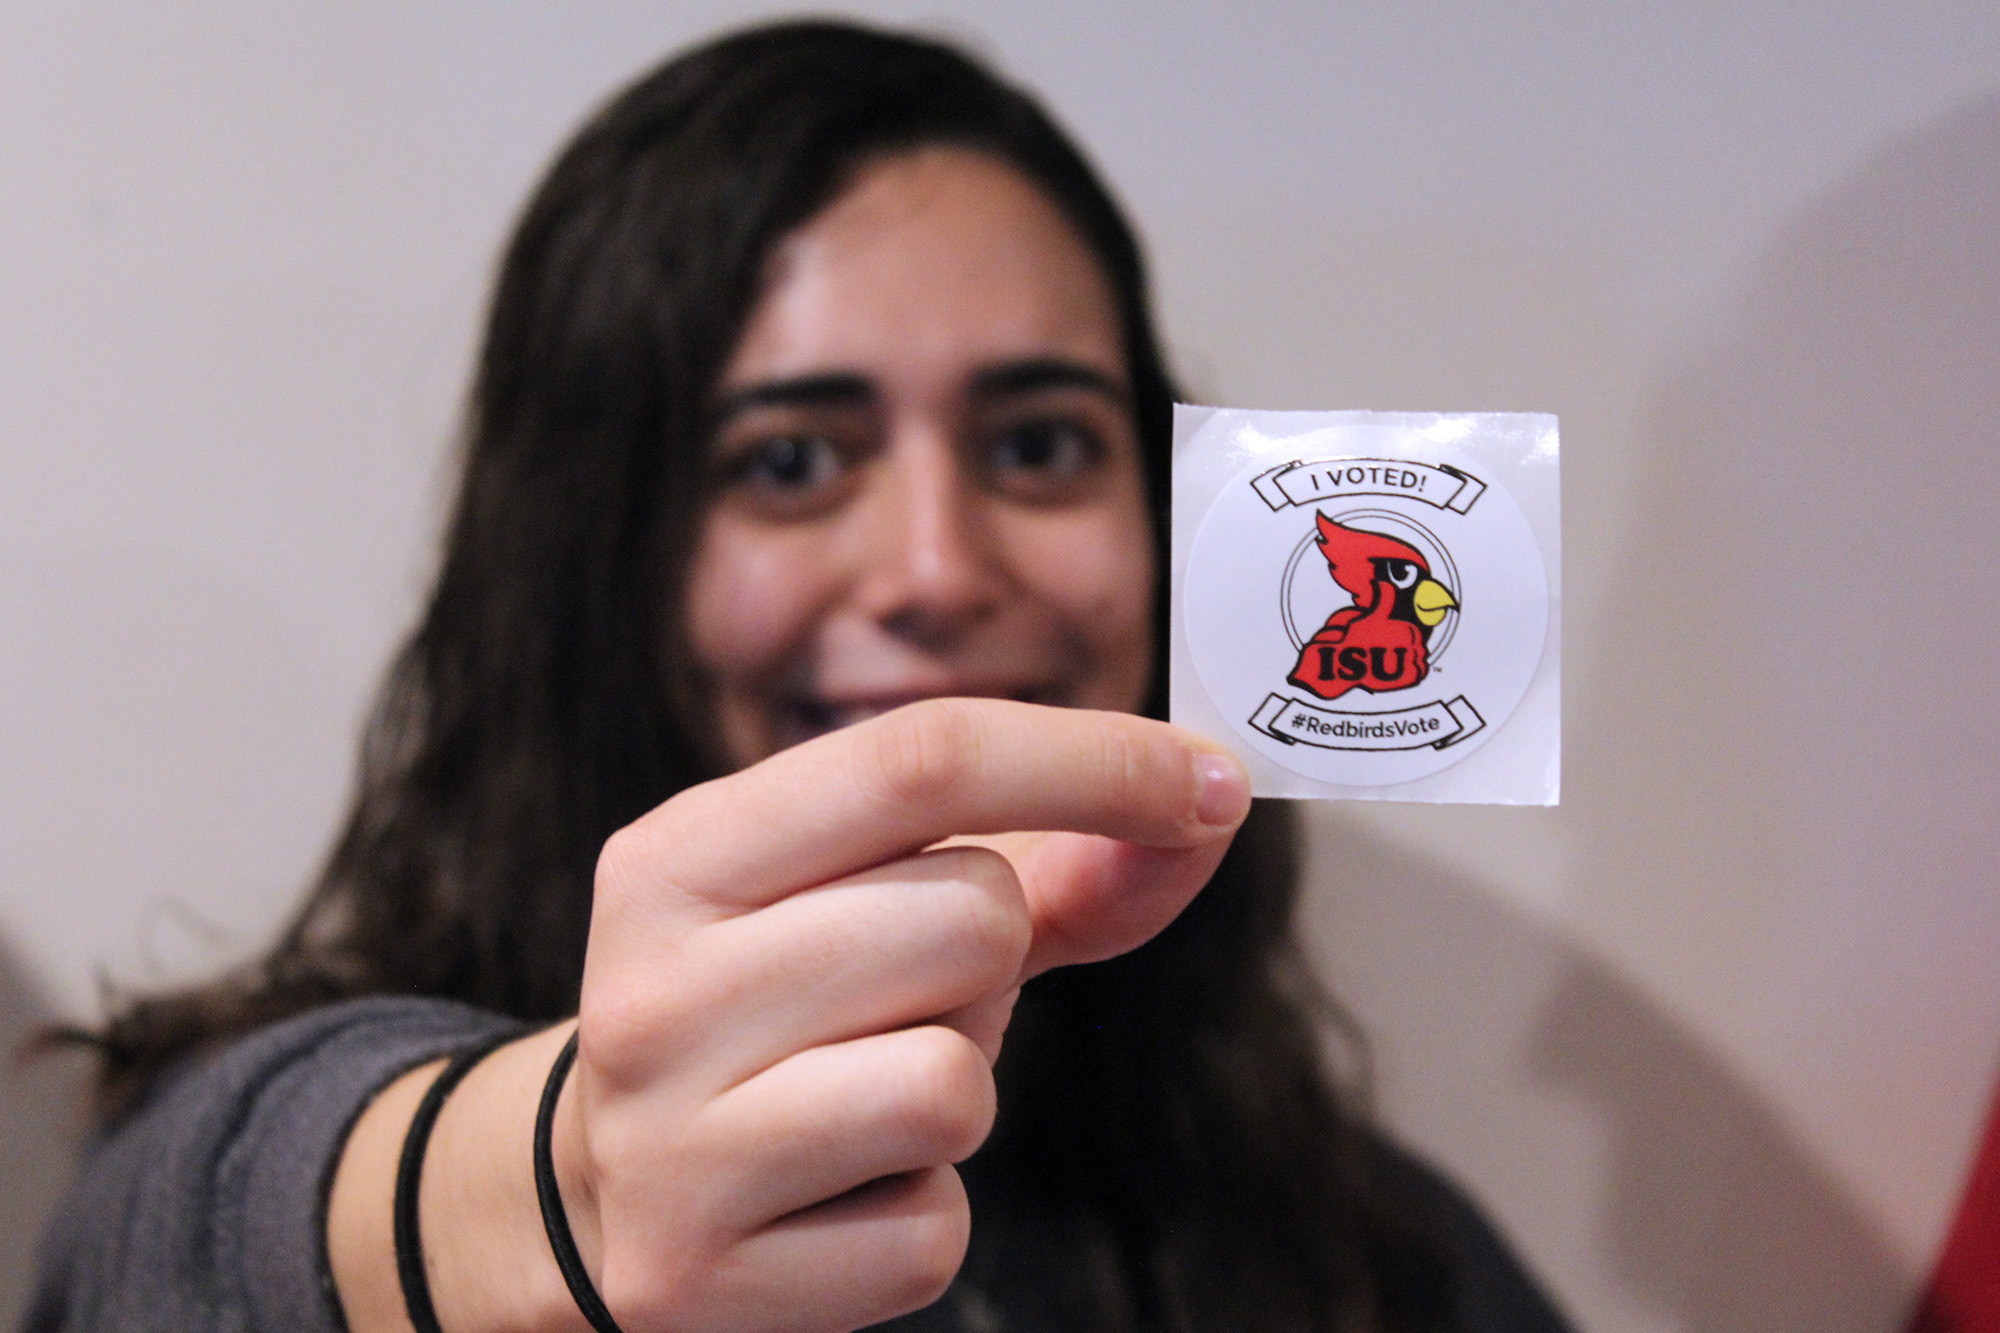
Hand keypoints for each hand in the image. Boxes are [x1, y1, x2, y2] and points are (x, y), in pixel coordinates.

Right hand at [561, 698, 1249, 1331]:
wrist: (598, 1199)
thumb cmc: (774, 1016)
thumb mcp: (863, 903)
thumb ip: (1047, 856)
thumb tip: (1206, 809)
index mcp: (678, 857)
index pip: (924, 758)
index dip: (1097, 760)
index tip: (1211, 783)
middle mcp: (651, 992)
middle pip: (970, 919)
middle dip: (991, 961)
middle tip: (902, 998)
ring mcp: (665, 1146)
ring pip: (953, 1084)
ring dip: (957, 1087)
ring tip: (862, 1091)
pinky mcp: (698, 1278)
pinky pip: (929, 1230)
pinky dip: (919, 1215)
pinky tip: (835, 1194)